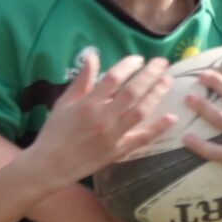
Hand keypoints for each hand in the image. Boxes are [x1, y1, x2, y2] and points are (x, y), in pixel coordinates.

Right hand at [29, 52, 174, 186]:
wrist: (50, 165)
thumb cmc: (55, 131)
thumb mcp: (64, 102)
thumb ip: (82, 80)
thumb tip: (93, 56)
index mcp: (88, 103)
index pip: (113, 78)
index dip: (128, 65)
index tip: (139, 59)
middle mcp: (103, 118)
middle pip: (132, 92)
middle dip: (149, 75)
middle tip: (162, 63)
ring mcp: (112, 136)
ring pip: (140, 112)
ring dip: (156, 95)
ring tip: (167, 81)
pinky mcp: (118, 151)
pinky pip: (141, 139)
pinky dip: (157, 128)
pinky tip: (171, 117)